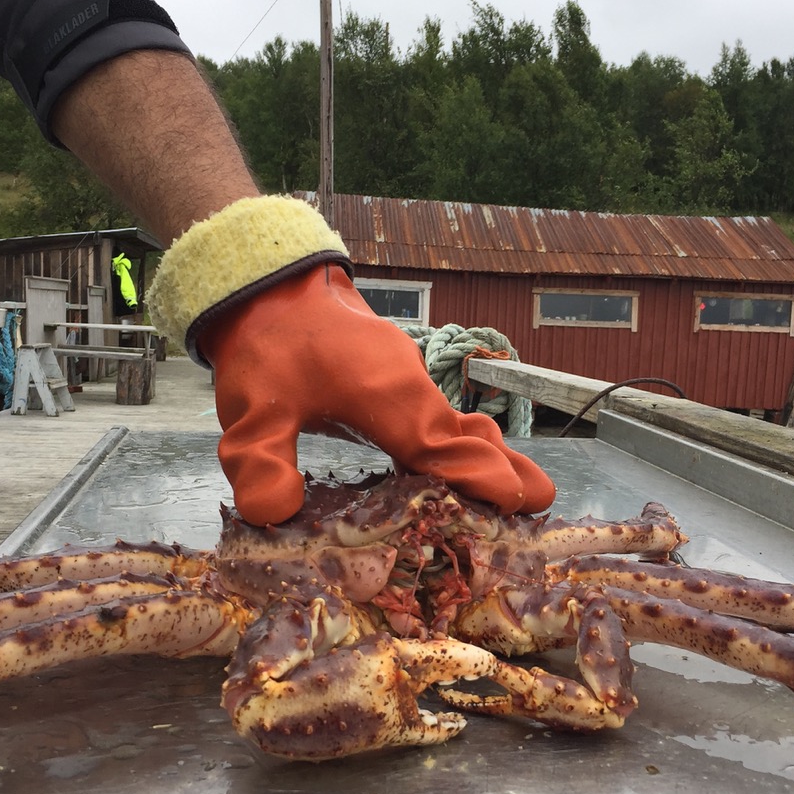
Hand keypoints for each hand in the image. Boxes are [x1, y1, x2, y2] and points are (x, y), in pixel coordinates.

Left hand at [199, 266, 555, 525]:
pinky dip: (458, 440)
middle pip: (465, 435)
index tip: (518, 503)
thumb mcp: (249, 406)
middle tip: (544, 504)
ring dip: (483, 456)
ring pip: (454, 423)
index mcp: (385, 394)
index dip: (478, 478)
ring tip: (517, 492)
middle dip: (502, 469)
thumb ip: (260, 460)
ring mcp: (404, 376)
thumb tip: (275, 512)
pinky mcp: (393, 376)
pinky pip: (437, 414)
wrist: (267, 282)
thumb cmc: (265, 343)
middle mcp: (407, 384)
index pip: (441, 446)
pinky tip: (457, 460)